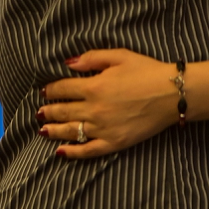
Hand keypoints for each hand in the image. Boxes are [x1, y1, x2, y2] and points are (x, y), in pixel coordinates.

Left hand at [38, 49, 178, 159]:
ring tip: (42, 129)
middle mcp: (94, 109)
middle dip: (48, 110)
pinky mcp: (114, 143)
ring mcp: (103, 128)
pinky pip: (87, 150)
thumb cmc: (146, 70)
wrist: (171, 94)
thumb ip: (91, 58)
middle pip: (64, 111)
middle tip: (38, 111)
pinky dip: (72, 152)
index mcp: (94, 86)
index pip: (64, 89)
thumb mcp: (119, 56)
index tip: (43, 91)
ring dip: (54, 130)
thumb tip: (68, 63)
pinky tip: (60, 152)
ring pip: (71, 131)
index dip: (51, 90)